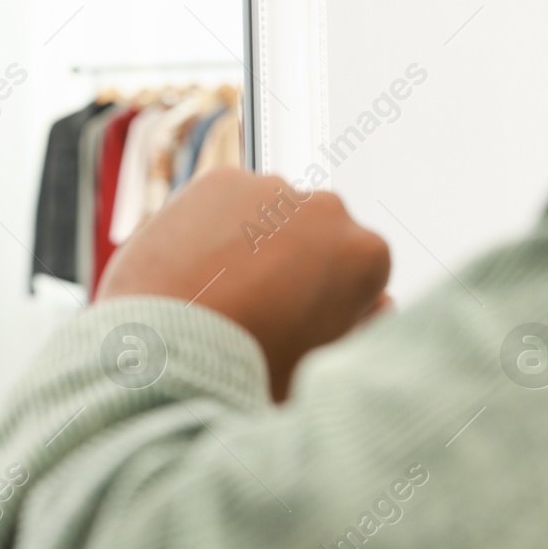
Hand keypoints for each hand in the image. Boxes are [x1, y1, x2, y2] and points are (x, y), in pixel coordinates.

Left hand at [97, 166, 390, 400]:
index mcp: (366, 254)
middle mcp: (328, 208)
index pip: (359, 269)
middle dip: (294, 262)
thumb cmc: (250, 369)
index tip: (299, 323)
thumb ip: (362, 327)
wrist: (170, 348)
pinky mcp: (220, 179)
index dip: (329, 300)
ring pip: (270, 214)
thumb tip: (377, 304)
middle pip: (316, 235)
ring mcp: (271, 187)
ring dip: (254, 241)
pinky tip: (196, 266)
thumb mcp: (324, 364)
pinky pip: (225, 201)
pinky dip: (213, 225)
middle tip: (256, 307)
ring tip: (219, 290)